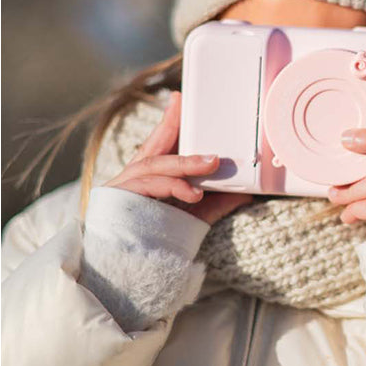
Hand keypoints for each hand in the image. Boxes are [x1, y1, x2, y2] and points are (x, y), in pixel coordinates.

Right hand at [104, 91, 250, 225]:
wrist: (122, 267)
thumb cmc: (156, 238)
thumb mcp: (192, 216)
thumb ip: (214, 204)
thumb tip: (244, 193)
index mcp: (148, 176)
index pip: (159, 143)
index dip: (169, 120)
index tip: (180, 98)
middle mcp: (134, 178)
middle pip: (154, 146)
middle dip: (172, 126)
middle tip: (186, 107)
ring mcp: (124, 189)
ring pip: (154, 166)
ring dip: (184, 164)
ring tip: (212, 163)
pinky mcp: (121, 203)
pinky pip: (148, 189)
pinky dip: (173, 187)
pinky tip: (193, 192)